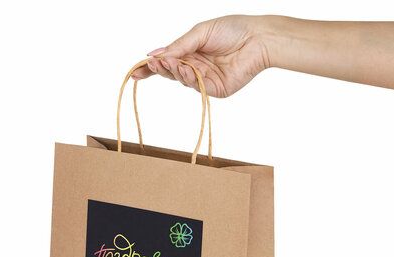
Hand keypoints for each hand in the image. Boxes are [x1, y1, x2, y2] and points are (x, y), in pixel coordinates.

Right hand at [131, 15, 270, 97]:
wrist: (257, 39)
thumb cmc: (232, 30)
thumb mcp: (199, 33)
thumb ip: (178, 46)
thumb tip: (155, 55)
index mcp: (191, 51)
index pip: (167, 61)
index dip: (152, 67)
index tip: (136, 71)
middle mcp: (196, 67)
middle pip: (171, 73)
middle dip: (160, 70)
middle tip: (152, 66)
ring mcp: (205, 79)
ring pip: (182, 80)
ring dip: (175, 72)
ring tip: (172, 64)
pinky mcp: (215, 90)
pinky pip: (197, 87)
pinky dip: (189, 78)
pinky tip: (187, 70)